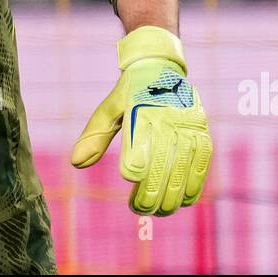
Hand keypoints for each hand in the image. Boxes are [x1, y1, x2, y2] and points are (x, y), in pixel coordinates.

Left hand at [71, 26, 212, 215]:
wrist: (161, 65)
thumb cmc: (129, 93)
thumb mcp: (109, 109)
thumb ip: (95, 136)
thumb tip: (75, 163)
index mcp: (140, 108)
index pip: (138, 140)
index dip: (135, 164)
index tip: (129, 181)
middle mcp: (165, 115)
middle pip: (161, 159)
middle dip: (152, 190)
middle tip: (140, 209)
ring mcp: (186, 121)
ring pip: (183, 164)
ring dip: (173, 193)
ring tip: (161, 211)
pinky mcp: (201, 127)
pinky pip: (202, 158)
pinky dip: (195, 182)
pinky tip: (185, 200)